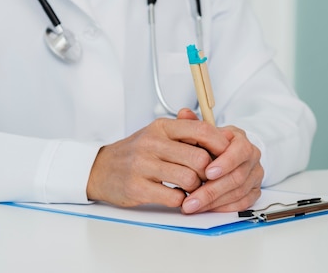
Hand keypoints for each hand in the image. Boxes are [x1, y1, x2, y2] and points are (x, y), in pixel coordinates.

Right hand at [87, 109, 226, 206]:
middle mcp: (152, 143)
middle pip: (199, 159)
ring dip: (196, 187)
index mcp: (162, 127)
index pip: (201, 130)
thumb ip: (187, 131)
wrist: (100, 169)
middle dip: (209, 172)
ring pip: (189, 179)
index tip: (227, 154)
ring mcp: (143, 165)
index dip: (220, 144)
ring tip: (192, 187)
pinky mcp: (137, 188)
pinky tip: (177, 196)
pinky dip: (181, 199)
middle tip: (208, 177)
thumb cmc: (136, 152)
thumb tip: (220, 135)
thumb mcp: (160, 134)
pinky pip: (174, 197)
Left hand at [179, 108, 262, 212]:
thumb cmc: (213, 145)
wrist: (228, 154)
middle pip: (237, 176)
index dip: (225, 162)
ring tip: (192, 206)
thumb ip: (193, 124)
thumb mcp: (204, 133)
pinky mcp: (255, 190)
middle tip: (191, 199)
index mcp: (241, 140)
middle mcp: (252, 157)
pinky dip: (223, 208)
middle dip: (212, 190)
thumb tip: (183, 113)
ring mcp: (255, 175)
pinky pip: (242, 203)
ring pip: (238, 192)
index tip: (207, 172)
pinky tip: (206, 209)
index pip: (240, 150)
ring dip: (214, 202)